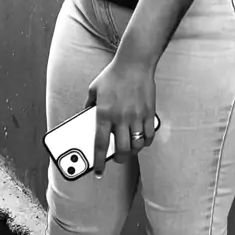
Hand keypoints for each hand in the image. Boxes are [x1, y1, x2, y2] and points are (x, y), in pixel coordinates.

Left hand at [84, 56, 155, 177]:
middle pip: (121, 149)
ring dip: (132, 151)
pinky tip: (142, 140)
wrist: (134, 62)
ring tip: (128, 149)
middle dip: (118, 159)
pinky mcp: (149, 113)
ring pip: (136, 145)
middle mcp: (120, 117)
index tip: (98, 172)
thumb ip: (89, 105)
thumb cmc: (113, 75)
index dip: (98, 162)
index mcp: (104, 113)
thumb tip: (85, 117)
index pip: (100, 144)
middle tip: (116, 158)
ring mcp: (136, 116)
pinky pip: (149, 135)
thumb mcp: (94, 89)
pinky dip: (145, 142)